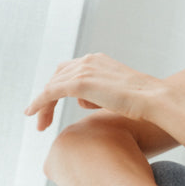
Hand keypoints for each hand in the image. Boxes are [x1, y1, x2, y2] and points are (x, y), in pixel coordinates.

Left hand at [24, 53, 161, 130]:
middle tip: (44, 121)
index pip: (69, 72)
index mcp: (97, 61)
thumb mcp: (116, 95)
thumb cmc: (141, 103)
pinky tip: (32, 114)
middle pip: (57, 77)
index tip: (53, 106)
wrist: (152, 99)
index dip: (58, 89)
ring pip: (51, 86)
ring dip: (42, 105)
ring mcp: (83, 71)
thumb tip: (82, 102)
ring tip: (40, 125)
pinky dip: (39, 103)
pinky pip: (50, 93)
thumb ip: (98, 96)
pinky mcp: (80, 84)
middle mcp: (87, 61)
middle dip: (47, 98)